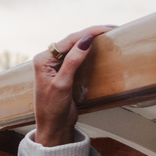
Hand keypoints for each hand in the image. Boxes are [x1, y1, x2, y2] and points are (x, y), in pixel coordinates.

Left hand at [33, 24, 115, 146]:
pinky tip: (98, 47)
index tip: (108, 28)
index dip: (89, 32)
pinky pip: (76, 56)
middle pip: (72, 40)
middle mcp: (47, 60)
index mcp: (43, 60)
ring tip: (108, 35)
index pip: (69, 40)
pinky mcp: (63, 72)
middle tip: (113, 29)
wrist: (53, 127)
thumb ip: (73, 62)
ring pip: (75, 47)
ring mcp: (55, 66)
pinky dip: (88, 51)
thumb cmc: (53, 109)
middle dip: (92, 33)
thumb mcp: (63, 84)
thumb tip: (85, 40)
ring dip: (90, 40)